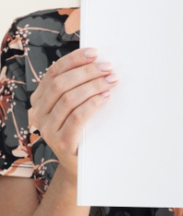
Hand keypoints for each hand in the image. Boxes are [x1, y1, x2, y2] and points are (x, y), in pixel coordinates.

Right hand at [29, 48, 117, 179]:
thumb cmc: (81, 125)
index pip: (54, 71)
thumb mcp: (75, 102)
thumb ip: (78, 84)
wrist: (80, 163)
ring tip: (111, 81)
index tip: (95, 53)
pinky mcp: (61, 142)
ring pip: (69, 99)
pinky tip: (105, 97)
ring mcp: (47, 129)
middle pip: (61, 83)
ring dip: (93, 86)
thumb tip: (98, 59)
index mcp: (40, 98)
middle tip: (108, 68)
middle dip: (87, 72)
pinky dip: (92, 104)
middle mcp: (38, 112)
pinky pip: (77, 117)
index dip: (74, 59)